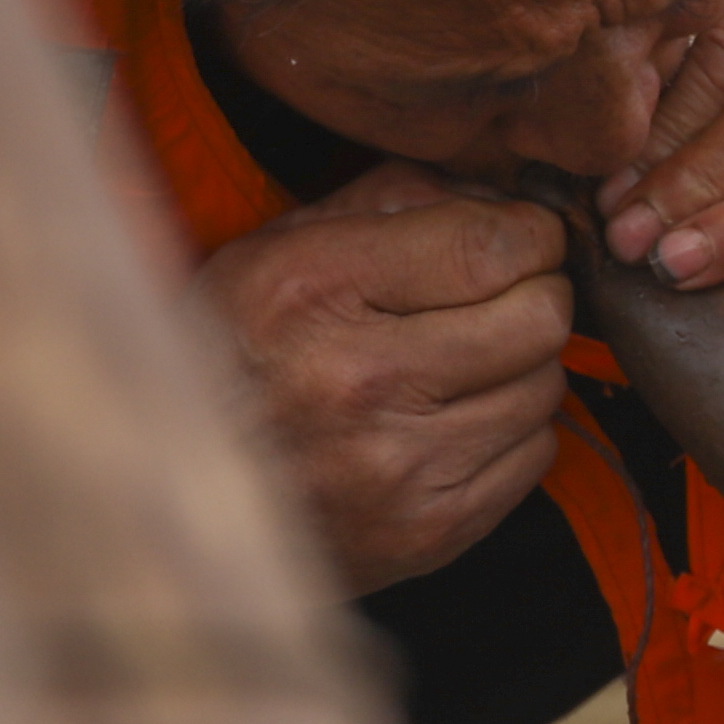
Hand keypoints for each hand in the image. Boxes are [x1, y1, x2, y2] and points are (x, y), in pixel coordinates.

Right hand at [198, 161, 570, 594]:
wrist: (178, 489)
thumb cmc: (236, 348)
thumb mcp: (279, 247)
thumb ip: (392, 198)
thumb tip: (504, 193)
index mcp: (315, 289)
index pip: (489, 246)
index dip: (531, 234)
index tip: (525, 237)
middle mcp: (357, 379)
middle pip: (539, 317)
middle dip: (536, 293)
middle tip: (504, 296)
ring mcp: (396, 465)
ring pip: (545, 386)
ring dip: (523, 366)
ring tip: (467, 362)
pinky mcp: (427, 529)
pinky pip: (534, 456)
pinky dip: (512, 431)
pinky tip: (457, 419)